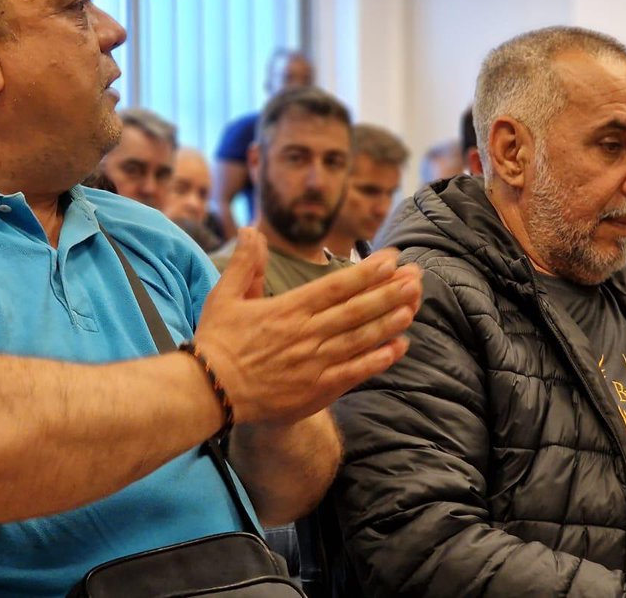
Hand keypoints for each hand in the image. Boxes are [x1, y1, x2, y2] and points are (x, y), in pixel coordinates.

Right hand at [193, 229, 422, 424]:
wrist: (209, 393)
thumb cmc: (217, 343)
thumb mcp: (225, 296)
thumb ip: (245, 264)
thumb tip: (251, 231)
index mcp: (289, 308)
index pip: (336, 285)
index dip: (368, 272)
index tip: (391, 258)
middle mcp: (307, 333)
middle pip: (357, 309)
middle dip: (390, 291)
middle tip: (416, 276)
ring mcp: (315, 362)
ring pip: (361, 338)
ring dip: (390, 320)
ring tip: (413, 305)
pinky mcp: (318, 389)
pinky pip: (355, 371)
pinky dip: (379, 359)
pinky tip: (399, 348)